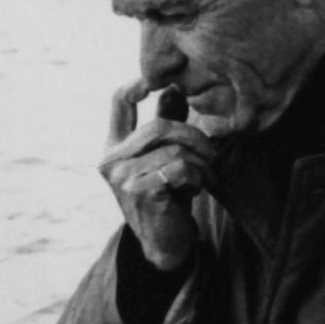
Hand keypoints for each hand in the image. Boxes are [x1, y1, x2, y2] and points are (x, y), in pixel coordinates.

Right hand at [98, 78, 216, 273]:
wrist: (166, 243)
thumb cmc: (168, 195)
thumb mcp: (165, 157)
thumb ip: (166, 125)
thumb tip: (174, 88)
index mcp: (114, 147)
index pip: (119, 103)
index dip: (138, 84)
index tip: (159, 80)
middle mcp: (111, 161)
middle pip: (159, 127)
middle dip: (194, 136)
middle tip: (212, 153)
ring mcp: (123, 178)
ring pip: (174, 150)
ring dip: (200, 163)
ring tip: (204, 178)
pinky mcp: (140, 192)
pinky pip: (180, 168)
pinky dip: (197, 177)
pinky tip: (197, 189)